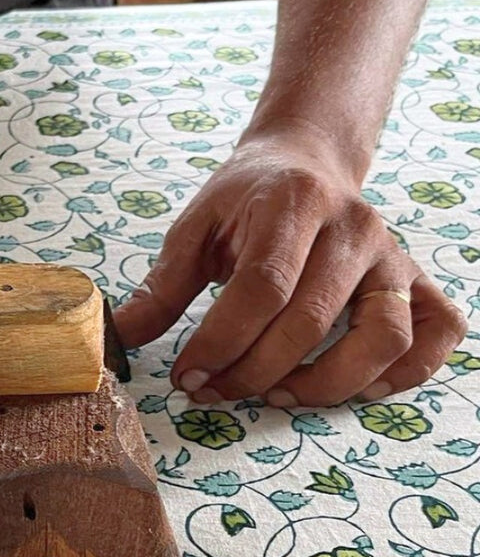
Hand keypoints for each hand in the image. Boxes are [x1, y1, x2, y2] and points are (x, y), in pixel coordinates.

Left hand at [113, 123, 465, 406]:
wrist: (305, 160)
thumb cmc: (245, 201)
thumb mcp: (194, 228)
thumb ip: (162, 286)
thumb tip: (120, 338)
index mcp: (293, 205)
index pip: (261, 289)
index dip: (219, 343)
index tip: (186, 377)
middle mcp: (353, 230)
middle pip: (309, 321)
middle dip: (251, 371)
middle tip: (212, 392)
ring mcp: (391, 257)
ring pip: (381, 336)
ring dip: (326, 383)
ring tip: (274, 396)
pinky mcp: (414, 280)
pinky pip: (435, 332)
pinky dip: (404, 372)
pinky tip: (355, 390)